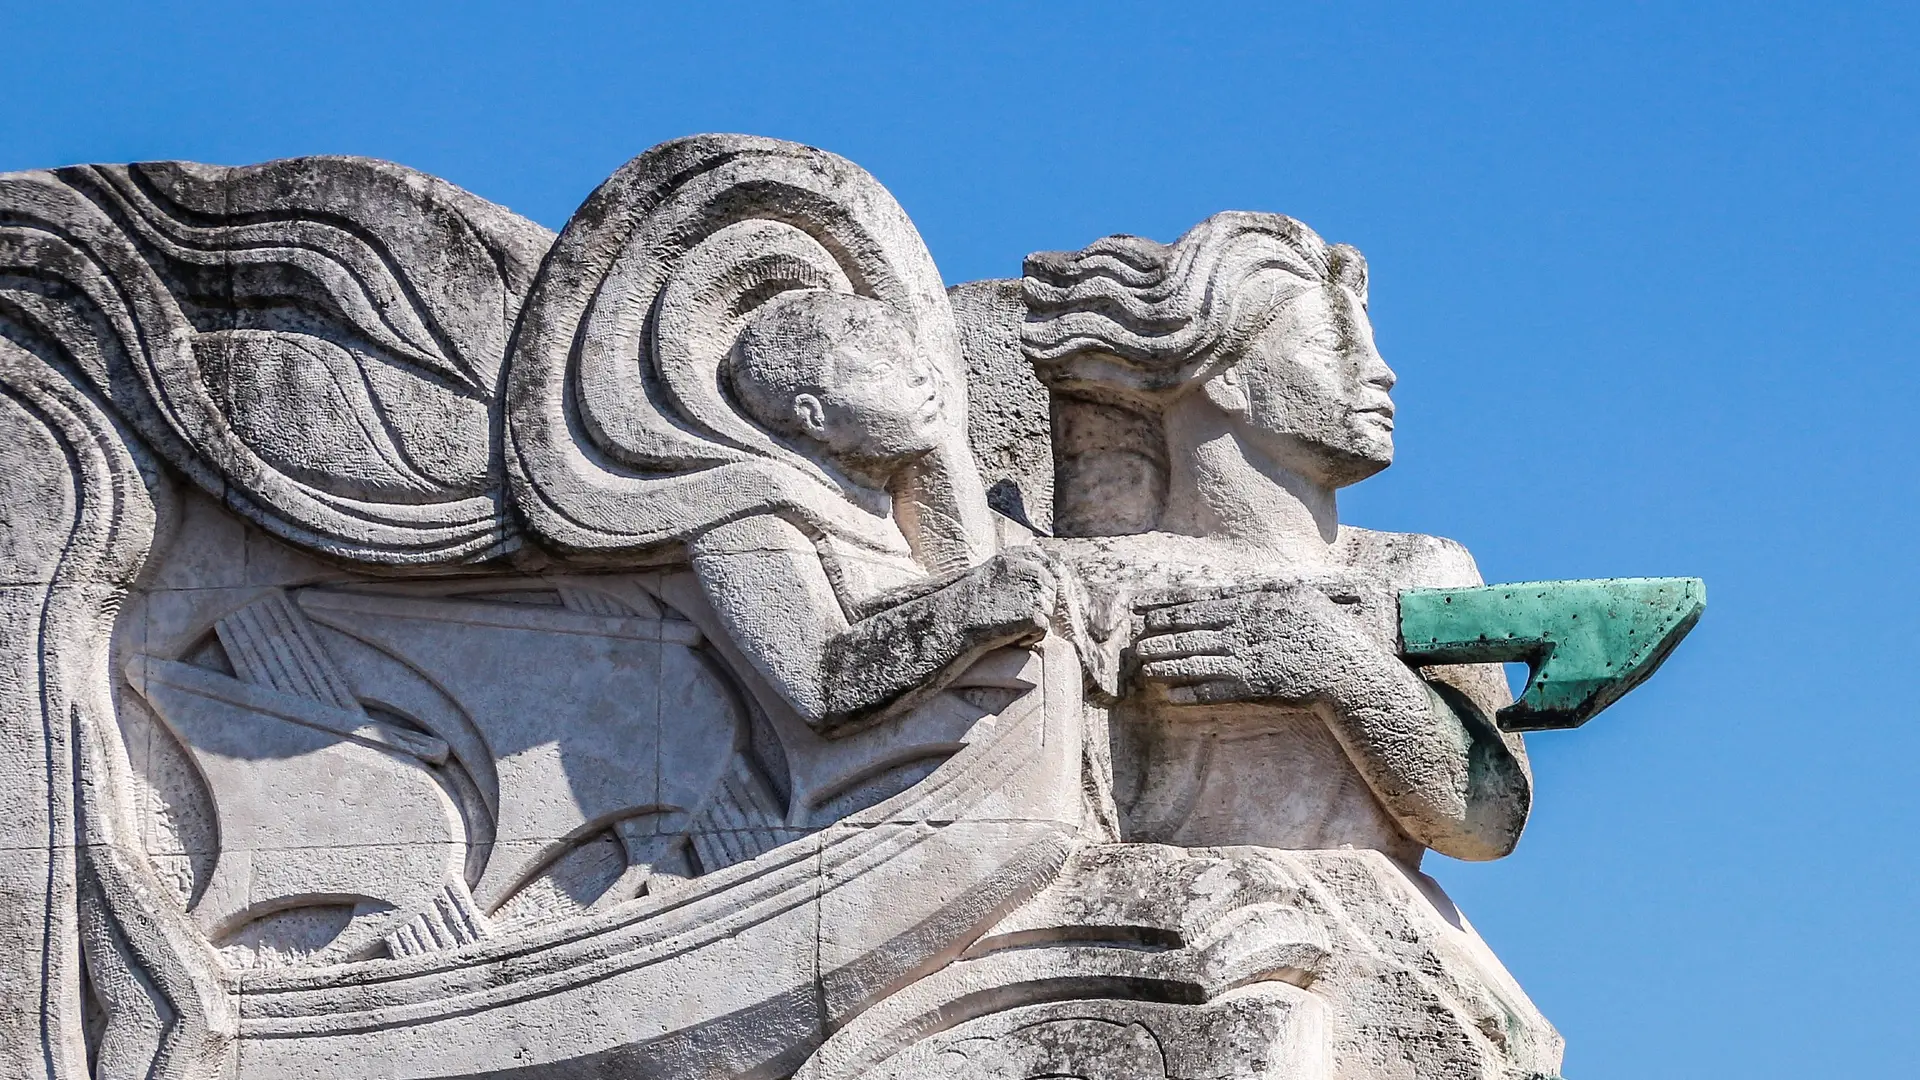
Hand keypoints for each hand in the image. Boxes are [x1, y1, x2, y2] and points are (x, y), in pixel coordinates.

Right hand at [957, 546, 1065, 643]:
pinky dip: (1028, 638)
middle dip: (1035, 605)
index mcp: (1017, 558)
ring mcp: (1035, 595)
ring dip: (1030, 623)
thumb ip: (1013, 564)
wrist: (956, 620)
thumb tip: (1037, 556)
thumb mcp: (989, 570)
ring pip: (1046, 612)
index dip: (1038, 582)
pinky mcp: (1035, 617)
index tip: (1026, 595)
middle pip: (1049, 591)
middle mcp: (1030, 572)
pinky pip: (1042, 631)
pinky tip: (1010, 636)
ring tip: (1006, 624)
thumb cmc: (965, 600)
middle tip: (1011, 615)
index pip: (1044, 563)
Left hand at [1132, 584, 1387, 705]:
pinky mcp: (1257, 686)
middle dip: (1159, 634)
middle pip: (1192, 629)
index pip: (1201, 600)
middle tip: (1133, 639)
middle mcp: (1248, 626)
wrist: (1353, 670)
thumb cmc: (1332, 632)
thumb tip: (1236, 591)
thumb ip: (1267, 594)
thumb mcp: (1302, 597)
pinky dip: (1192, 692)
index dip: (1167, 604)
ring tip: (1143, 666)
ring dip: (1167, 663)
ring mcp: (1251, 656)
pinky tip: (1171, 695)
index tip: (1142, 606)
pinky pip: (1216, 689)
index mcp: (1256, 602)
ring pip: (1198, 659)